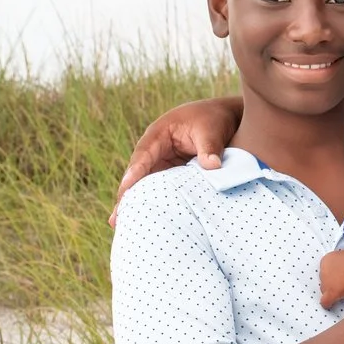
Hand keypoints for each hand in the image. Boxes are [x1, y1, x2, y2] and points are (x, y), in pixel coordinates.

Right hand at [112, 95, 242, 214]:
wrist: (227, 118)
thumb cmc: (214, 119)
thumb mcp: (211, 130)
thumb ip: (209, 148)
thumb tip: (213, 167)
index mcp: (159, 133)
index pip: (143, 155)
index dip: (134, 172)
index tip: (126, 188)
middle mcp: (155, 149)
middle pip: (137, 174)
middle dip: (126, 195)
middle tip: (116, 217)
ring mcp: (162, 162)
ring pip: (145, 184)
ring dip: (135, 203)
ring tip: (120, 225)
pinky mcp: (171, 173)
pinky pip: (159, 189)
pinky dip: (153, 202)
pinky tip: (144, 221)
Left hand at [319, 248, 343, 307]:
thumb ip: (343, 262)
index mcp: (327, 259)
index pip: (325, 269)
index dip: (332, 274)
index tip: (337, 276)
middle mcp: (324, 270)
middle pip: (323, 279)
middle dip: (331, 282)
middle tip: (340, 284)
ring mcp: (326, 282)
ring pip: (324, 290)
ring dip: (331, 291)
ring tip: (340, 293)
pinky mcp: (332, 292)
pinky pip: (325, 301)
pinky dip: (327, 303)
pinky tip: (330, 305)